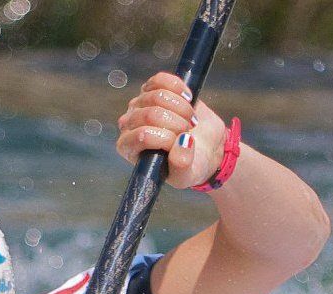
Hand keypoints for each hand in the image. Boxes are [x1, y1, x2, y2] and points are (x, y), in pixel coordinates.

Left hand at [116, 72, 227, 189]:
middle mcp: (129, 125)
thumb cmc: (189, 164)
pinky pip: (160, 80)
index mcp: (129, 148)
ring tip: (191, 120)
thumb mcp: (187, 175)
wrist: (203, 146)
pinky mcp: (152, 88)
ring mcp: (139, 104)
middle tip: (189, 131)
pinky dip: (178, 87)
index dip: (167, 138)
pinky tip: (188, 98)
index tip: (182, 144)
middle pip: (150, 114)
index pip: (143, 135)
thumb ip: (181, 164)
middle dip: (177, 123)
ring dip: (182, 108)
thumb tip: (183, 142)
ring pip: (157, 96)